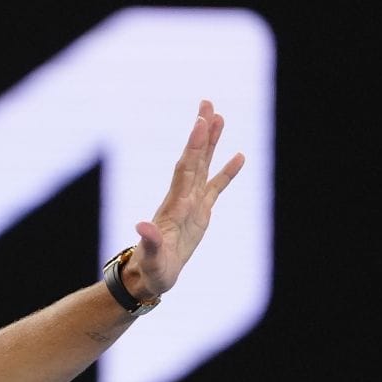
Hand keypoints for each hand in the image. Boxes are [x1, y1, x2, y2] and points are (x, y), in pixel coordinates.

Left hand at [130, 100, 244, 298]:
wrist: (150, 277)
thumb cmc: (151, 270)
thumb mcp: (152, 259)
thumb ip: (150, 242)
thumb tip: (141, 226)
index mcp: (174, 206)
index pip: (185, 169)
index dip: (194, 146)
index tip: (200, 122)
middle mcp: (182, 199)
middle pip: (194, 159)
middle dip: (201, 132)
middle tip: (207, 104)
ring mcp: (191, 204)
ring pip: (204, 166)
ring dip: (211, 143)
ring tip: (220, 116)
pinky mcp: (200, 213)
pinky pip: (216, 187)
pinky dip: (227, 172)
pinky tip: (239, 156)